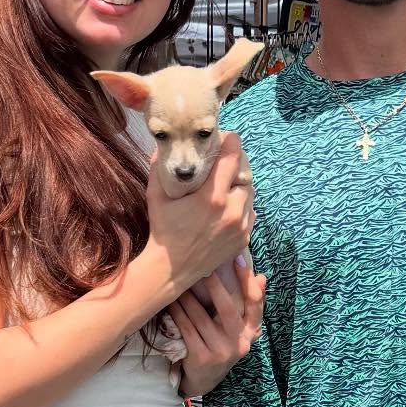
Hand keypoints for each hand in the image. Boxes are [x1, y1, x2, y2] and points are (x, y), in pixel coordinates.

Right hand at [142, 133, 253, 295]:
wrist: (172, 269)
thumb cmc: (162, 230)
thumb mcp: (155, 196)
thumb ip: (158, 167)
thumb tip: (161, 146)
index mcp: (212, 197)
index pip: (232, 158)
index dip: (232, 143)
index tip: (229, 137)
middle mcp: (232, 210)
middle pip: (245, 175)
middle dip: (237, 165)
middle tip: (226, 161)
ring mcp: (241, 226)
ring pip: (250, 195)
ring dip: (240, 186)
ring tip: (227, 183)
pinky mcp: (244, 239)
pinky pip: (250, 213)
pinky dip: (242, 205)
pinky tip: (228, 204)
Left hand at [171, 255, 266, 396]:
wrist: (205, 379)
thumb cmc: (222, 344)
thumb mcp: (239, 329)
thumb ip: (250, 304)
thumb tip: (262, 277)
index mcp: (251, 332)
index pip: (255, 303)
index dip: (248, 281)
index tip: (240, 259)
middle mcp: (240, 343)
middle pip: (228, 309)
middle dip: (215, 286)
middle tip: (204, 267)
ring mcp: (221, 352)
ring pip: (201, 317)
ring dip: (188, 298)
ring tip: (179, 281)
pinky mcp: (202, 358)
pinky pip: (187, 329)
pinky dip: (177, 313)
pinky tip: (171, 302)